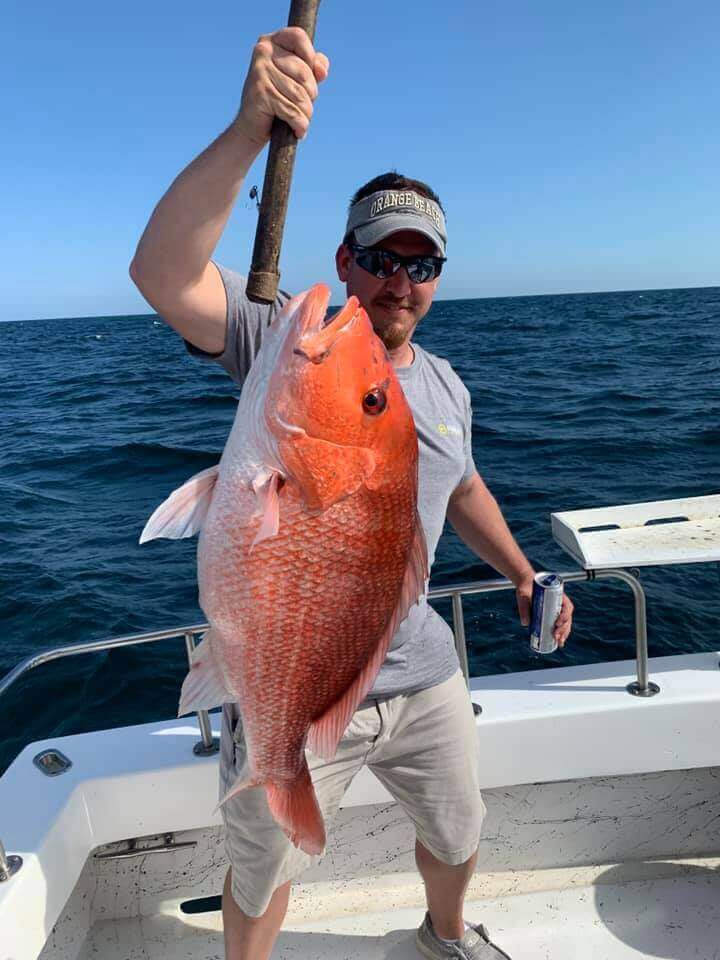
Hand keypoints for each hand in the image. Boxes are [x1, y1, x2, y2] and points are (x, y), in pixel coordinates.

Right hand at [234, 27, 329, 145]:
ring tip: (299, 120)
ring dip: (306, 113)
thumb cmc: (277, 101)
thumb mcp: (296, 80)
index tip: (310, 77)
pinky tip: (297, 130)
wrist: (250, 127)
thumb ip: (312, 68)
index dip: (310, 57)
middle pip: (304, 72)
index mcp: (271, 42)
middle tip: (302, 106)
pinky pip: (292, 110)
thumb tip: (322, 70)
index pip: (298, 36)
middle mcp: (263, 52)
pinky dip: (299, 125)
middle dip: (311, 95)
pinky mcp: (260, 93)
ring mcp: (260, 71)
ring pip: (300, 94)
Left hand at [515, 574, 573, 647]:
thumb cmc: (526, 589)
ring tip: (559, 643)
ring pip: (565, 624)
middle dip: (564, 629)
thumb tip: (525, 624)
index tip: (557, 623)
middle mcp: (561, 604)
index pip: (567, 607)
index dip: (564, 616)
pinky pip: (560, 626)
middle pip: (567, 618)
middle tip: (556, 636)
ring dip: (564, 634)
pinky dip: (561, 634)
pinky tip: (559, 643)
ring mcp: (558, 611)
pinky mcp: (553, 616)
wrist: (526, 587)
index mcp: (558, 596)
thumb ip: (523, 607)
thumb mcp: (523, 595)